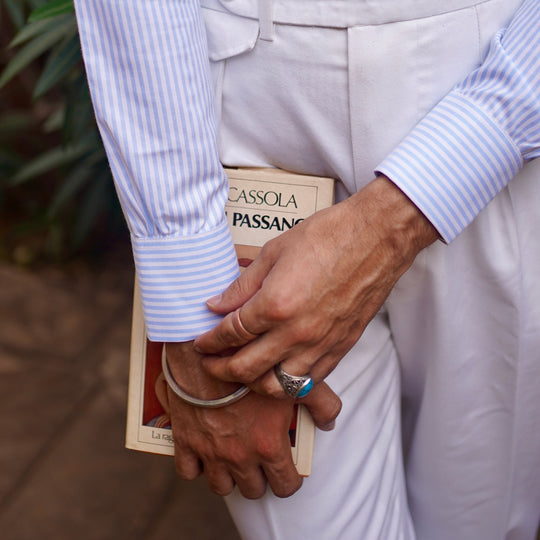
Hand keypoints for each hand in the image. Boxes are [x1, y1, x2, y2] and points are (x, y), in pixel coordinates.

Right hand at [165, 341, 340, 498]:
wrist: (206, 349)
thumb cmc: (251, 363)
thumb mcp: (291, 380)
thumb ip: (320, 403)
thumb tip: (330, 422)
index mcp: (268, 445)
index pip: (285, 486)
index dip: (288, 480)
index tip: (285, 469)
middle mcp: (240, 456)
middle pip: (252, 490)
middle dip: (258, 477)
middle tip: (258, 459)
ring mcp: (210, 452)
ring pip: (221, 487)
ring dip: (228, 476)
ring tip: (232, 457)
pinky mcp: (185, 442)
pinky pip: (188, 472)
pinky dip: (196, 466)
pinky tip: (204, 451)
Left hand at [194, 176, 438, 396]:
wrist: (375, 238)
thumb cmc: (328, 237)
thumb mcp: (274, 252)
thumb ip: (242, 285)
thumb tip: (217, 305)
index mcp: (275, 304)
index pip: (230, 334)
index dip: (210, 341)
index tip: (201, 343)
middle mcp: (296, 332)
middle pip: (246, 367)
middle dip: (220, 369)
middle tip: (211, 362)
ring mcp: (319, 345)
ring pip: (276, 385)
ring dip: (251, 382)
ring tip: (242, 371)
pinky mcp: (339, 349)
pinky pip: (308, 382)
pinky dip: (287, 383)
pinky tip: (277, 371)